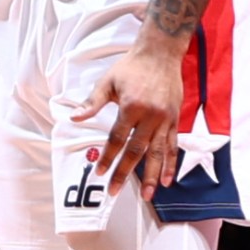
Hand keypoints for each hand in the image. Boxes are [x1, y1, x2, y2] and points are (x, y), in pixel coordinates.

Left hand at [90, 39, 184, 194]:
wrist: (161, 53)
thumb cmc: (131, 67)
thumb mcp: (108, 81)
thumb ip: (92, 102)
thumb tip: (74, 117)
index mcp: (132, 106)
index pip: (117, 138)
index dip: (108, 157)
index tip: (100, 172)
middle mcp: (150, 115)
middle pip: (136, 150)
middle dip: (124, 173)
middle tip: (114, 190)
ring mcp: (165, 119)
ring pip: (157, 153)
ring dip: (151, 176)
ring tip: (146, 195)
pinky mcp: (175, 120)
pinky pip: (172, 146)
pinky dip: (170, 164)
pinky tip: (166, 180)